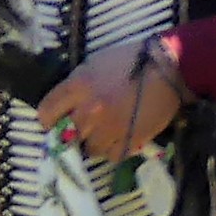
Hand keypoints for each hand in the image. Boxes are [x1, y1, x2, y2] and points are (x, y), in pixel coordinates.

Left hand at [37, 37, 181, 165]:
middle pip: (68, 134)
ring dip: (94, 143)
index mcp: (77, 87)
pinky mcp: (131, 139)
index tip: (53, 122)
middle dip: (73, 132)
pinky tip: (119, 139)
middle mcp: (90, 110)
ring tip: (104, 134)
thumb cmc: (130, 60)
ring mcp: (110, 127)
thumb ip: (76, 85)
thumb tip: (66, 104)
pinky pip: (112, 155)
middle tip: (82, 128)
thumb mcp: (93, 65)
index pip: (46, 112)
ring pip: (90, 148)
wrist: (169, 68)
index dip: (48, 120)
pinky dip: (114, 150)